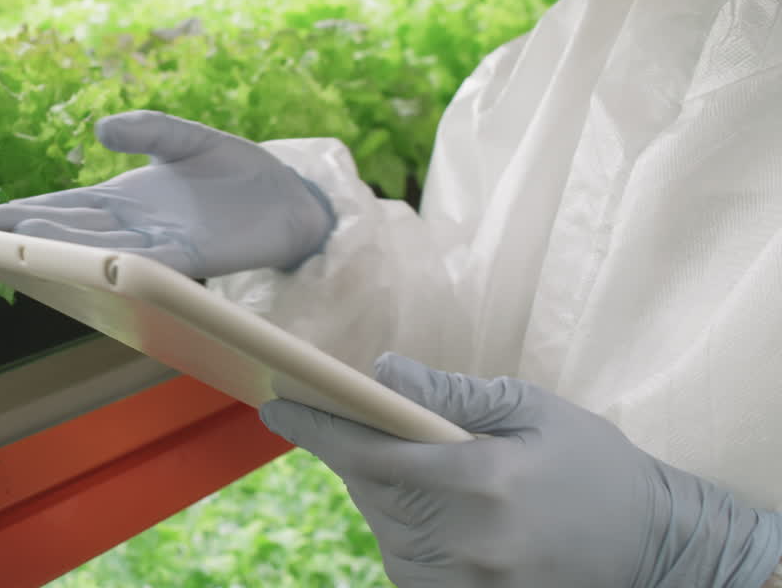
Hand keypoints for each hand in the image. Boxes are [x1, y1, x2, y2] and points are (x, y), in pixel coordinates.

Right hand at [0, 110, 335, 278]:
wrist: (290, 198)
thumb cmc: (236, 170)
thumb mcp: (186, 138)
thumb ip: (147, 129)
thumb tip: (99, 128)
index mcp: (124, 198)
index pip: (64, 207)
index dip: (25, 212)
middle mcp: (134, 227)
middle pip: (71, 232)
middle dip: (27, 235)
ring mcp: (161, 245)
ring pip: (101, 250)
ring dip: (63, 248)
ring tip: (22, 243)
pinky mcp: (194, 258)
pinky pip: (150, 262)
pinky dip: (121, 262)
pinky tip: (94, 260)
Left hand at [261, 354, 781, 587]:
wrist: (661, 549)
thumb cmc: (594, 465)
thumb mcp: (531, 409)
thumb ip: (450, 395)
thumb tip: (380, 370)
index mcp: (482, 479)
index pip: (370, 452)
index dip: (316, 429)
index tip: (275, 407)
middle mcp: (469, 540)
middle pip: (370, 493)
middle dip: (347, 453)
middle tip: (333, 420)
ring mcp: (471, 584)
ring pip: (385, 532)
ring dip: (378, 495)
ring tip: (404, 466)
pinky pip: (408, 568)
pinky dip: (402, 534)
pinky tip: (430, 510)